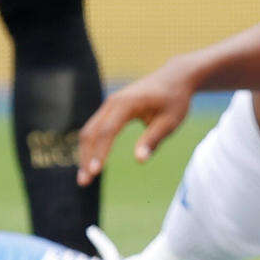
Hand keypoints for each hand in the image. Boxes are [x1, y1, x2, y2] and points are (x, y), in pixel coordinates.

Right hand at [76, 59, 200, 182]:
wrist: (175, 77)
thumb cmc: (174, 100)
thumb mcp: (170, 121)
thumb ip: (153, 139)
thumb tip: (139, 160)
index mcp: (128, 103)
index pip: (108, 130)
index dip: (100, 152)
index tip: (95, 172)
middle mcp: (114, 101)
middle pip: (92, 131)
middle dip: (86, 157)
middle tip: (84, 182)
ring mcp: (110, 104)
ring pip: (90, 130)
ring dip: (85, 153)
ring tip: (85, 178)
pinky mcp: (111, 108)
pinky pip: (96, 127)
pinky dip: (91, 145)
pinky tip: (91, 162)